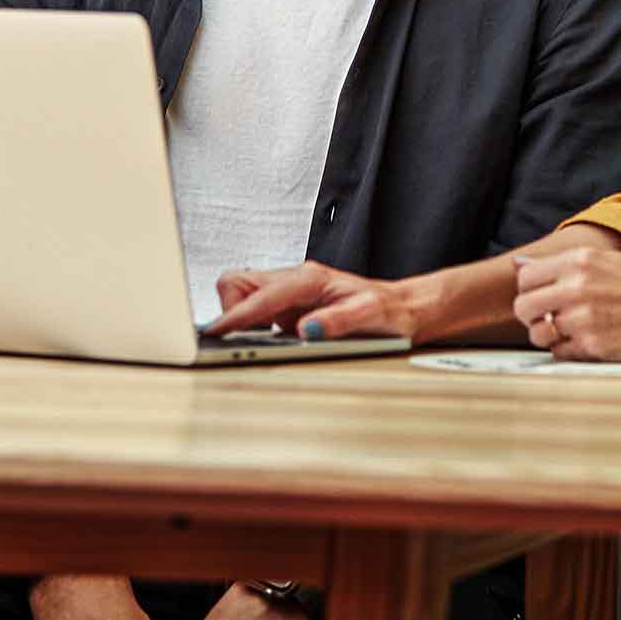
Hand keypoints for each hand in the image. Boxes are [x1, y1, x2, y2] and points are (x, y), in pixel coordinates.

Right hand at [202, 262, 421, 343]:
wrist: (404, 308)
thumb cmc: (389, 311)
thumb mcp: (369, 317)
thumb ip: (336, 322)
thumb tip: (304, 331)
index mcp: (310, 279)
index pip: (261, 296)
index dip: (236, 315)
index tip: (216, 332)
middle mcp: (295, 280)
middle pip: (238, 282)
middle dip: (230, 308)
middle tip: (236, 337)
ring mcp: (289, 292)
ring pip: (241, 292)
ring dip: (238, 315)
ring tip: (250, 339)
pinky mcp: (288, 305)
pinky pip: (255, 307)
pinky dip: (248, 321)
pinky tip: (262, 338)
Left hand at [511, 247, 620, 360]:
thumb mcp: (605, 262)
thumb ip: (561, 265)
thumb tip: (518, 265)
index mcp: (579, 260)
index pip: (526, 277)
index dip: (531, 290)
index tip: (544, 297)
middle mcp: (576, 287)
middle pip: (523, 306)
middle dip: (532, 316)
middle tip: (551, 318)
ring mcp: (583, 319)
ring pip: (538, 333)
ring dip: (548, 335)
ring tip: (570, 331)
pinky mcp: (592, 347)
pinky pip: (558, 353)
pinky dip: (568, 351)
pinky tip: (589, 342)